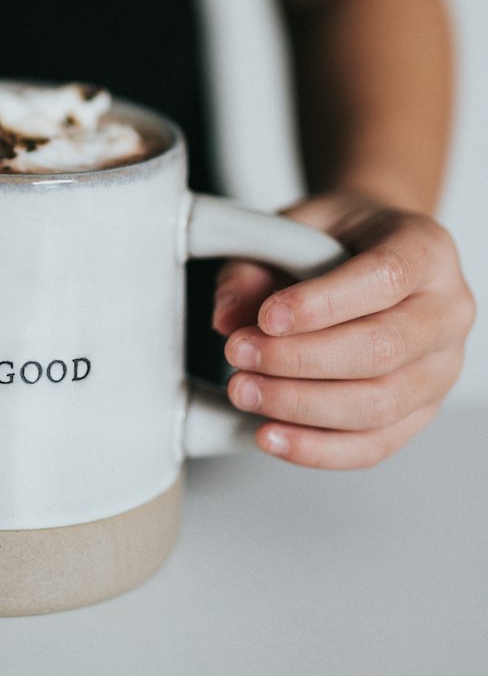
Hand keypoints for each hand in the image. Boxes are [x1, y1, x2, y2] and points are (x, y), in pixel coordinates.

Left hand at [213, 193, 474, 468]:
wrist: (371, 253)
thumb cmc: (339, 239)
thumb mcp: (294, 227)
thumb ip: (256, 264)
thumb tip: (227, 315)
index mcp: (425, 249)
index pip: (385, 277)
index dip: (323, 303)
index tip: (267, 317)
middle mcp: (447, 310)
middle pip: (382, 350)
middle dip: (299, 360)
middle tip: (239, 354)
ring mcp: (440, 368)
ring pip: (379, 405)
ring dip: (301, 406)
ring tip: (245, 391)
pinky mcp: (421, 412)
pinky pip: (374, 445)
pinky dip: (317, 448)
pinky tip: (272, 435)